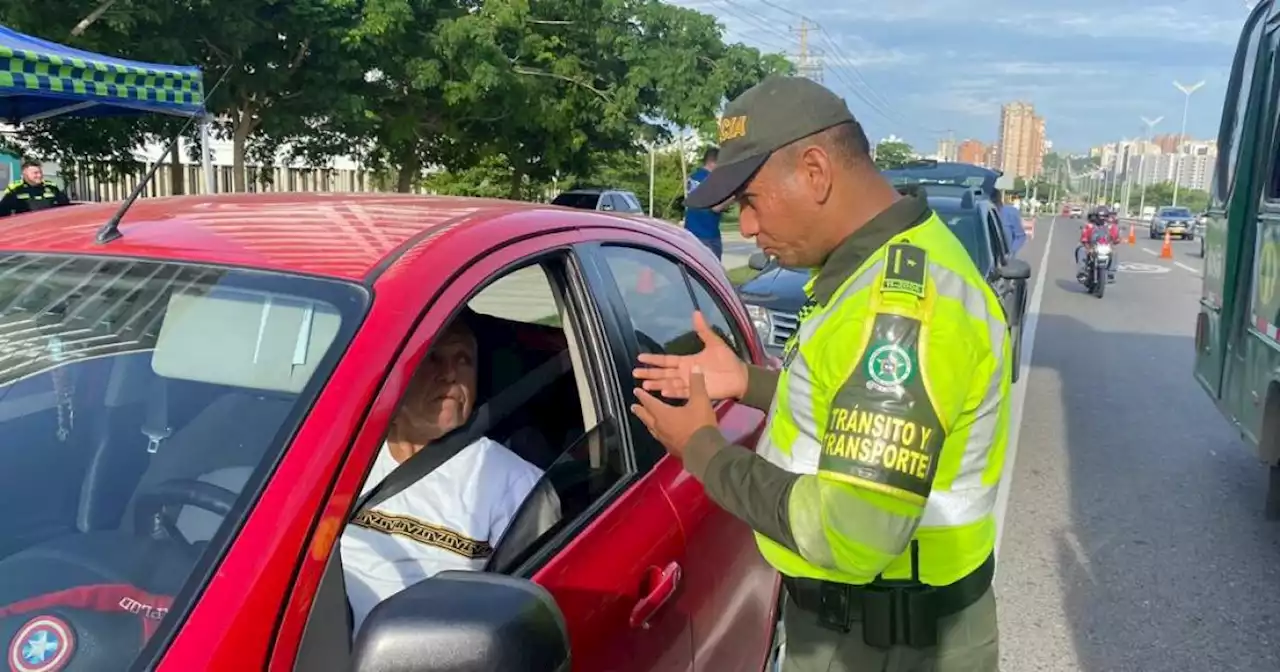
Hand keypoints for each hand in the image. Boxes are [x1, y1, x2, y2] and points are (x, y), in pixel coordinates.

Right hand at [632, 311, 746, 401]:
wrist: (739, 376)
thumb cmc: (727, 360)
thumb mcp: (714, 342)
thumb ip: (703, 330)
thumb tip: (696, 312)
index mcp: (687, 361)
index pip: (666, 360)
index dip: (654, 359)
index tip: (640, 357)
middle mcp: (685, 373)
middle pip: (663, 373)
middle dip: (649, 373)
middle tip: (635, 373)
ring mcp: (690, 383)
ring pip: (669, 384)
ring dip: (657, 385)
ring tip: (645, 386)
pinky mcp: (697, 392)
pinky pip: (683, 393)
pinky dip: (673, 393)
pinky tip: (663, 392)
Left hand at [632, 367, 718, 458]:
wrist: (705, 451)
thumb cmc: (699, 424)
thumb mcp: (700, 401)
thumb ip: (697, 384)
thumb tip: (695, 367)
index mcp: (663, 414)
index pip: (649, 402)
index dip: (643, 396)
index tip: (636, 391)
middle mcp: (660, 427)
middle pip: (646, 417)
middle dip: (640, 410)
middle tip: (633, 407)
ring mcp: (664, 440)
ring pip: (652, 429)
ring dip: (648, 423)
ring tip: (647, 420)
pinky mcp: (671, 449)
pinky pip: (661, 439)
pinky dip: (659, 434)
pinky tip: (663, 435)